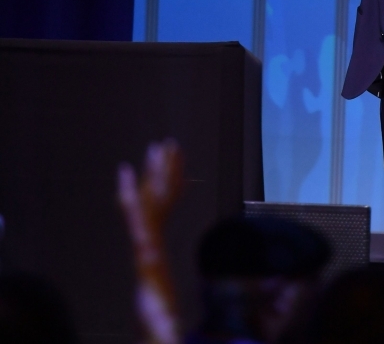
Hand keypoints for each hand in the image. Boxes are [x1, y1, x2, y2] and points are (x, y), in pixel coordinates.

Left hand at [117, 140, 183, 343]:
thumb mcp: (162, 329)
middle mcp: (147, 252)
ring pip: (156, 207)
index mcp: (149, 265)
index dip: (133, 196)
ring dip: (163, 179)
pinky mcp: (159, 255)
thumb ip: (162, 322)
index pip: (139, 222)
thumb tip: (164, 311)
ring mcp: (152, 252)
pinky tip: (172, 186)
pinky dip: (169, 197)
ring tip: (169, 152)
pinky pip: (164, 217)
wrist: (156, 339)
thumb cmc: (160, 331)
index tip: (126, 170)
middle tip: (162, 145)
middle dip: (156, 174)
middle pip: (149, 205)